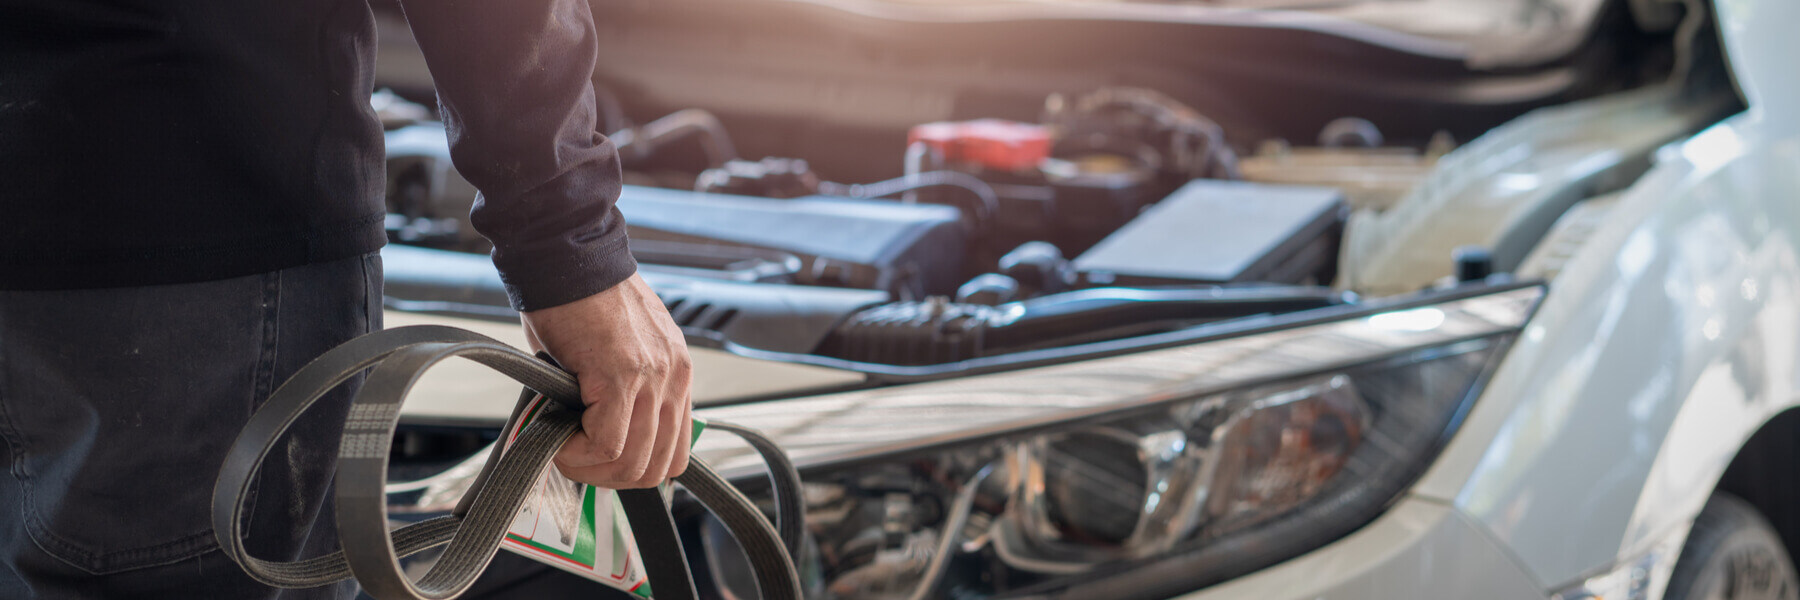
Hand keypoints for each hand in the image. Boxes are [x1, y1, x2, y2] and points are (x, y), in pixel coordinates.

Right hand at [521, 273, 692, 488]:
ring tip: (562, 449)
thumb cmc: (577, 299)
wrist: (564, 255)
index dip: (635, 467)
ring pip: (632, 461)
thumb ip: (622, 390)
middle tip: (575, 462)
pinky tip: (556, 439)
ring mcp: (651, 377)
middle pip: (657, 467)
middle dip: (610, 477)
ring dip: (590, 468)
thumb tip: (599, 436)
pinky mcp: (620, 375)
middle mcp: (673, 376)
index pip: (676, 450)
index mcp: (677, 371)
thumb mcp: (618, 349)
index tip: (600, 462)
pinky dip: (576, 454)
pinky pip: (606, 443)